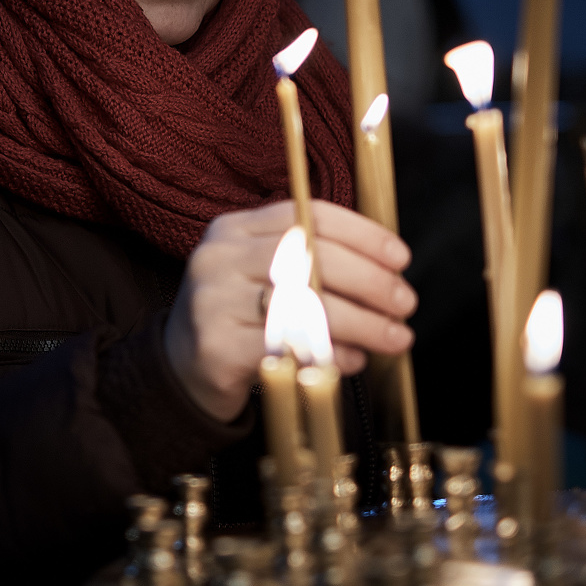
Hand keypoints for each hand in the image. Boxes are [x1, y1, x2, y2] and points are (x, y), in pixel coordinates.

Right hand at [163, 200, 416, 421]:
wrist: (180, 370)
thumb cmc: (241, 318)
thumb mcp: (264, 275)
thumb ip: (312, 261)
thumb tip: (387, 268)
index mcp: (236, 228)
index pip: (308, 215)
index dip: (362, 234)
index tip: (400, 257)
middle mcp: (220, 256)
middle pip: (311, 256)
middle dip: (370, 280)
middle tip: (405, 301)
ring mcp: (213, 300)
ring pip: (304, 303)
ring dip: (363, 322)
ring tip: (395, 336)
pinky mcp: (216, 347)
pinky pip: (288, 346)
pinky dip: (331, 353)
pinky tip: (355, 359)